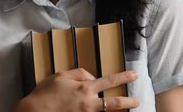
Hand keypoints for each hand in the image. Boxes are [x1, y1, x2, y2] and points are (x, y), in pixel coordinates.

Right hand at [14, 68, 139, 111]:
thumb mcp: (60, 76)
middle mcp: (88, 103)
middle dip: (128, 101)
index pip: (109, 81)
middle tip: (137, 101)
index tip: (134, 75)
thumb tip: (91, 77)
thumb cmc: (45, 93)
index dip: (123, 77)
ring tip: (126, 108)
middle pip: (114, 103)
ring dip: (117, 111)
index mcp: (84, 88)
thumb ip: (78, 74)